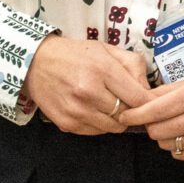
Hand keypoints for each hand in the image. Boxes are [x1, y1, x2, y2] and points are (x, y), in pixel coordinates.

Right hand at [26, 36, 152, 135]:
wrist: (35, 63)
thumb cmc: (75, 54)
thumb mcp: (107, 50)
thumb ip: (133, 66)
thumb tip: (148, 90)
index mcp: (103, 70)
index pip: (139, 98)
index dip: (147, 101)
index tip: (147, 99)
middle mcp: (89, 93)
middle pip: (127, 114)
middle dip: (131, 109)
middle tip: (126, 101)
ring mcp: (76, 111)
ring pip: (113, 127)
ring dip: (116, 119)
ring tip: (109, 105)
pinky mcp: (66, 124)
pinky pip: (96, 132)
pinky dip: (100, 124)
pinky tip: (94, 110)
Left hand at [124, 73, 183, 166]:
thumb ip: (164, 92)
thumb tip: (138, 103)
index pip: (159, 108)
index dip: (138, 114)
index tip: (125, 115)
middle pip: (159, 130)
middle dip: (151, 125)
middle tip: (155, 118)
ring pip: (167, 144)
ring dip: (164, 136)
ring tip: (174, 125)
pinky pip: (180, 154)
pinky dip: (177, 146)